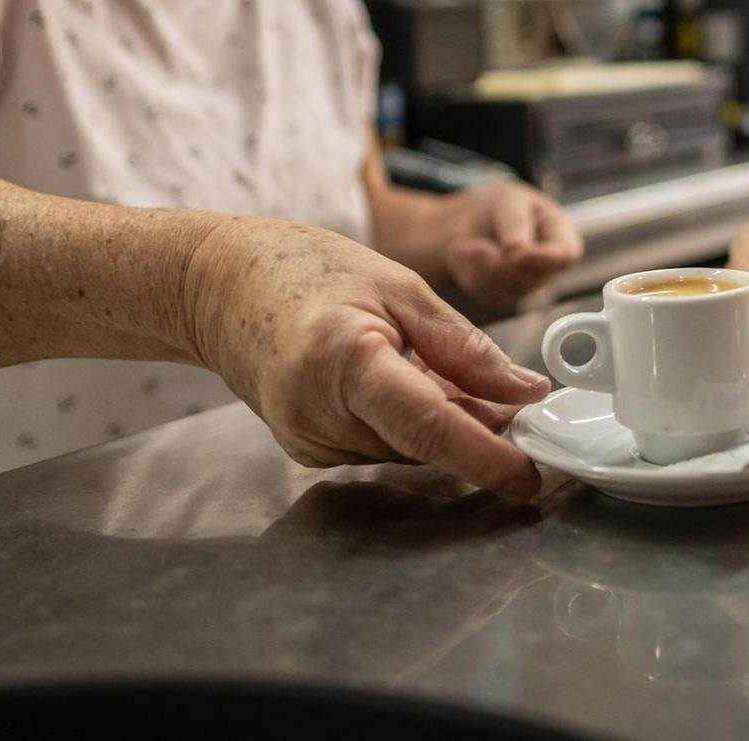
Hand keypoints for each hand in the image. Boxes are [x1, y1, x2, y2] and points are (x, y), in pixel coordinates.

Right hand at [182, 217, 550, 500]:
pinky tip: (395, 383)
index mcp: (346, 359)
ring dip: (437, 424)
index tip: (529, 478)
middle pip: (422, 443)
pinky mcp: (303, 449)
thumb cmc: (305, 270)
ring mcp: (304, 437)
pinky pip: (376, 446)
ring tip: (433, 368)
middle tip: (510, 400)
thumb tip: (524, 392)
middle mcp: (318, 411)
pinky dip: (401, 424)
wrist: (219, 285)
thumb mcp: (400, 287)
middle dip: (473, 430)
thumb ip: (465, 347)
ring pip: (403, 450)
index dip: (485, 458)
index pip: (428, 427)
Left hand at [442, 182, 582, 306]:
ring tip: (469, 246)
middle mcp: (549, 265)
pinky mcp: (504, 296)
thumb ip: (515, 222)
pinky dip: (471, 275)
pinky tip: (467, 256)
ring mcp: (527, 284)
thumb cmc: (500, 205)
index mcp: (561, 236)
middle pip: (532, 278)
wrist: (472, 218)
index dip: (543, 258)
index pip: (565, 255)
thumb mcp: (508, 200)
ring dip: (482, 268)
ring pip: (507, 290)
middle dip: (500, 263)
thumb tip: (517, 249)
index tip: (516, 255)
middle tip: (476, 246)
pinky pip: (488, 295)